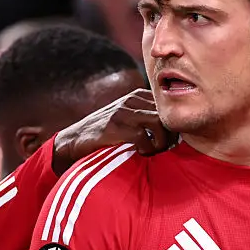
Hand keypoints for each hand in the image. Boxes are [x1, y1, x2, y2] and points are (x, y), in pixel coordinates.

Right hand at [52, 88, 175, 173]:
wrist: (74, 141)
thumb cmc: (105, 135)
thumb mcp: (127, 119)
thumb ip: (146, 118)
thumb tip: (175, 132)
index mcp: (137, 96)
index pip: (168, 107)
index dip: (172, 127)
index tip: (167, 142)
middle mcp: (131, 100)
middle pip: (167, 114)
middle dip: (169, 136)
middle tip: (162, 149)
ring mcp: (123, 111)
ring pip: (159, 123)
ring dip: (160, 142)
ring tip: (152, 151)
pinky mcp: (115, 125)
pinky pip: (144, 136)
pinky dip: (147, 148)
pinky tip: (139, 153)